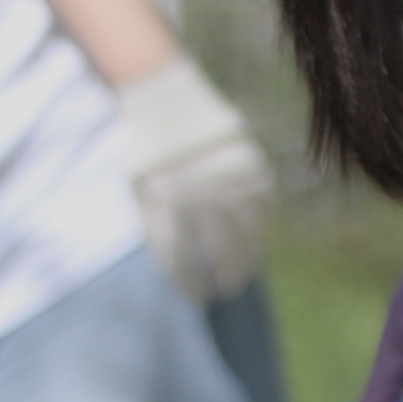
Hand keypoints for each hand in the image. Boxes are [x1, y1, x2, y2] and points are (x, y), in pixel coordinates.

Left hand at [104, 63, 276, 302]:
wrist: (168, 101)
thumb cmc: (148, 153)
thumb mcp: (139, 192)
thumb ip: (155, 229)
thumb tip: (174, 270)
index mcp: (170, 202)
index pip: (182, 258)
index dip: (189, 283)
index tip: (196, 299)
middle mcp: (204, 193)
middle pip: (220, 250)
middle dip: (223, 276)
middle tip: (223, 291)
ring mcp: (232, 178)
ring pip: (248, 231)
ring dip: (247, 259)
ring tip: (241, 275)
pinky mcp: (252, 165)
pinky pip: (263, 206)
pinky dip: (260, 227)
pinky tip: (254, 242)